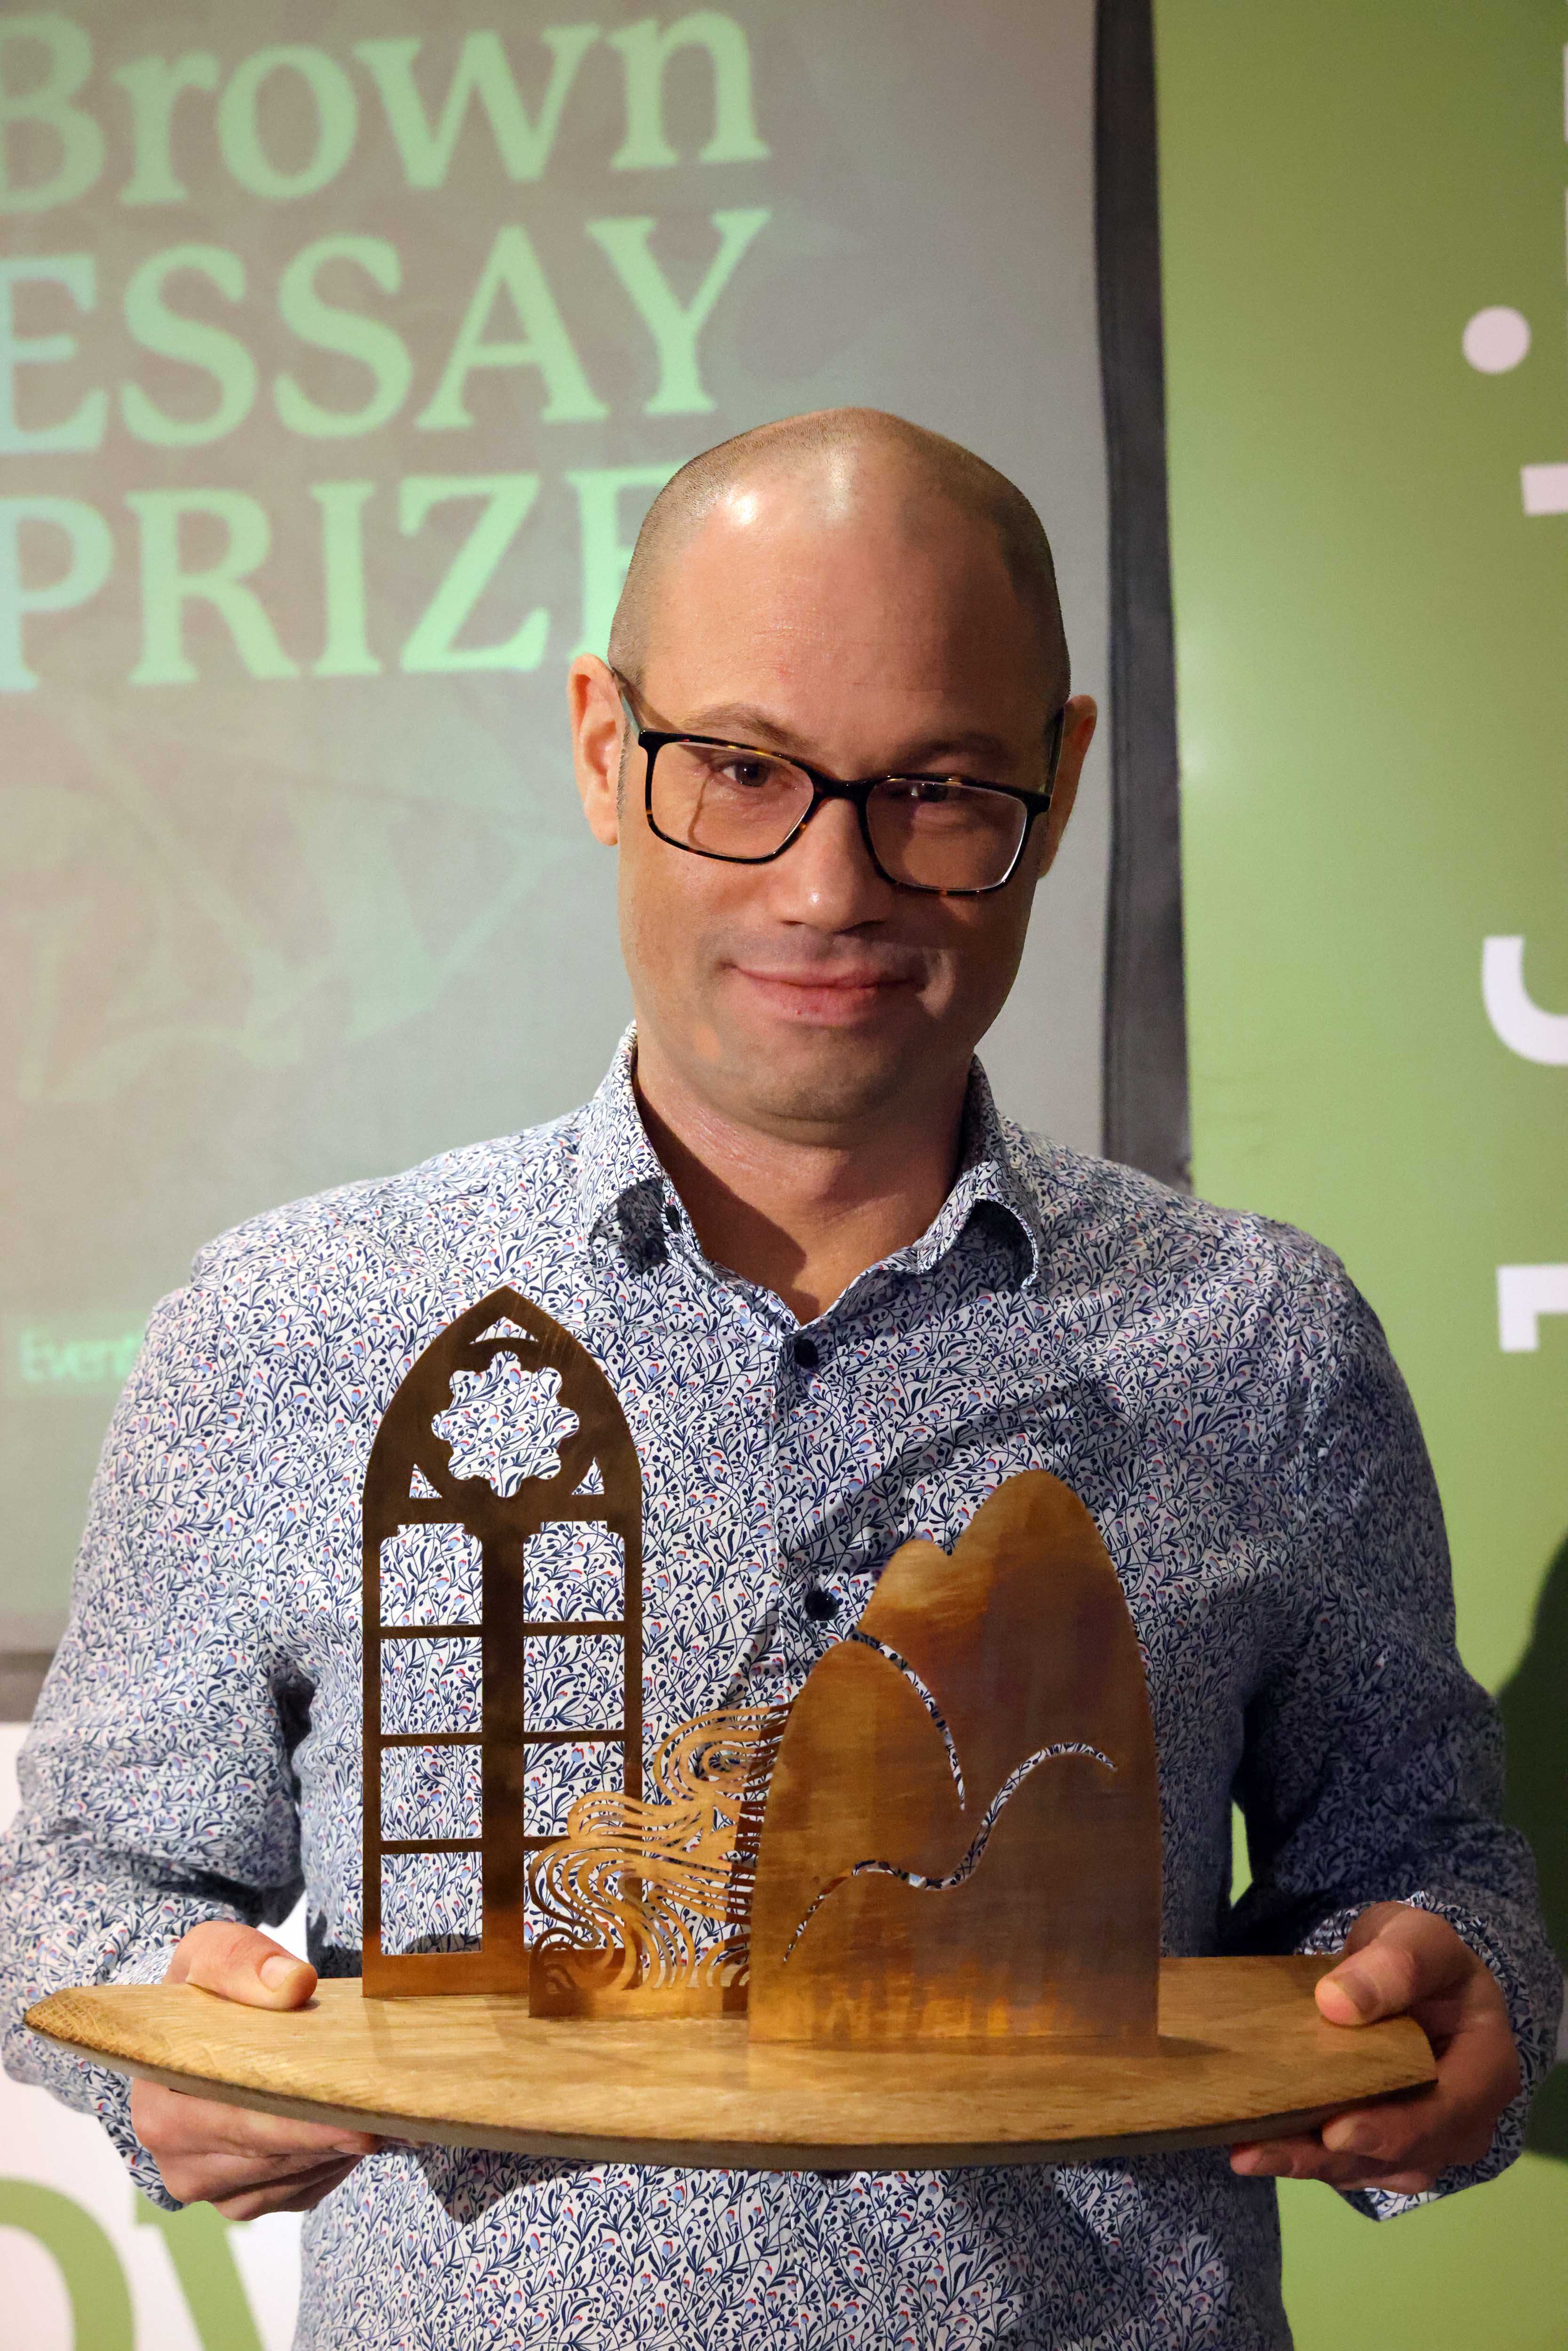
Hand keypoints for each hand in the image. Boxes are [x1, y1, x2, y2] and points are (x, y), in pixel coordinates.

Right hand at [130, 1920, 388, 2218]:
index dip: (299, 2118)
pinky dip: (334, 2160)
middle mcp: (177, 2160)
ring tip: (386, 2109)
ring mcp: (212, 2187)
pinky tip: (357, 2126)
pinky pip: (302, 2188)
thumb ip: (242, 1961)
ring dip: (340, 2147)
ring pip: (292, 2175)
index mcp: (158, 2107)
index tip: (354, 2111)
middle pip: (272, 2154)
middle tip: (394, 2112)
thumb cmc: (202, 1991)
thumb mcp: (210, 1952)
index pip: (236, 2120)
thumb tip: (294, 1986)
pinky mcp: (246, 2199)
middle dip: (334, 2133)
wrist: (195, 2031)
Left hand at [1229, 1903, 1521, 2195]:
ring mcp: (1425, 2139)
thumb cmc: (1420, 1954)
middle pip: (1400, 2154)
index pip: (1447, 2112)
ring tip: (1245, 2152)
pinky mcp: (1386, 2145)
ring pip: (1369, 2167)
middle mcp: (1463, 2120)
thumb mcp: (1417, 1937)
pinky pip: (1350, 2163)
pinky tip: (1256, 2146)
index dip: (1394, 2130)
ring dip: (1306, 2164)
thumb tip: (1337, 2003)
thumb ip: (1394, 1964)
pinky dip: (1305, 2158)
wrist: (1408, 1973)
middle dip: (1328, 2157)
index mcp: (1486, 2068)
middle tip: (1258, 2152)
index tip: (1335, 2131)